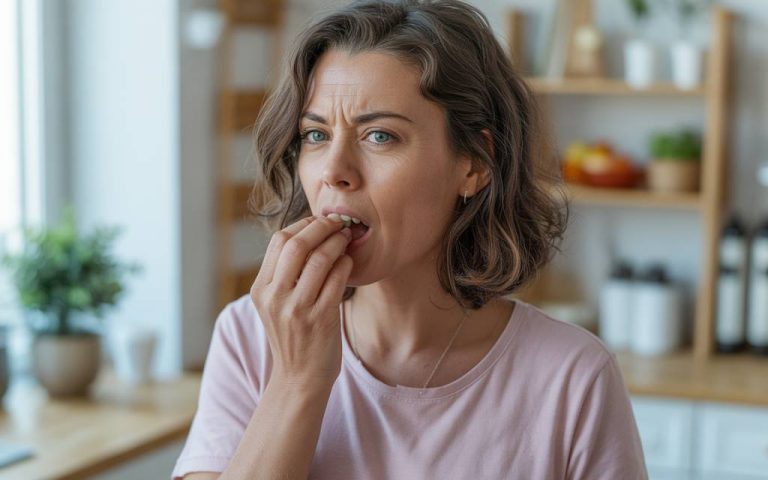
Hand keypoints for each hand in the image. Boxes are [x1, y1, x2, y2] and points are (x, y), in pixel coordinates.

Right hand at [250, 215, 352, 391]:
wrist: (299, 378)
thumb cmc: (293, 337)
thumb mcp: (274, 305)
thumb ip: (283, 274)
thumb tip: (309, 234)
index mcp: (260, 290)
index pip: (278, 241)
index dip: (302, 224)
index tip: (319, 221)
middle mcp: (274, 298)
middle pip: (296, 244)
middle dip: (321, 227)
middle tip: (337, 223)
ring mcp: (297, 309)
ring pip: (319, 259)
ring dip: (337, 242)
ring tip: (346, 238)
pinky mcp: (321, 319)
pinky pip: (337, 279)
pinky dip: (346, 263)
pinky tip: (349, 261)